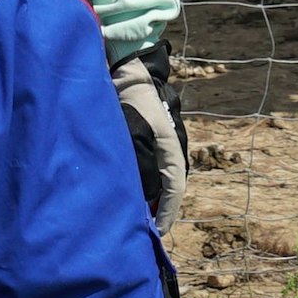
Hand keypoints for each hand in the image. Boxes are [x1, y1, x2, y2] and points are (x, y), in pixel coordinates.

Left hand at [112, 42, 187, 233]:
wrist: (128, 66)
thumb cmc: (131, 98)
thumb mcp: (134, 133)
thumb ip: (140, 165)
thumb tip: (144, 196)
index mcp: (172, 148)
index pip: (174, 189)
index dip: (167, 213)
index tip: (157, 232)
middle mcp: (169, 147)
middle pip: (165, 184)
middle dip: (155, 206)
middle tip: (140, 226)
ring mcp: (158, 140)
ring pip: (155, 174)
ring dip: (146, 192)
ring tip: (130, 210)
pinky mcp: (145, 134)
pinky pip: (145, 162)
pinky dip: (139, 178)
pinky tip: (124, 185)